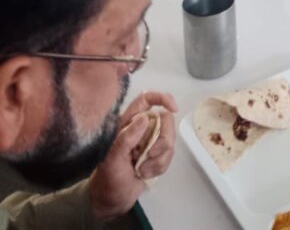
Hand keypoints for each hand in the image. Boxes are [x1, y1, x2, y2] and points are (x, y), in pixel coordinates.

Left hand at [88, 91, 176, 219]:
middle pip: (165, 121)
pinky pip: (169, 155)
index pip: (146, 99)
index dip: (162, 98)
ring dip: (158, 159)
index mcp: (128, 123)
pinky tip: (145, 175)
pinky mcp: (156, 157)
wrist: (110, 202)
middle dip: (162, 141)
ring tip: (142, 171)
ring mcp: (150, 143)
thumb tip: (145, 117)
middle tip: (149, 155)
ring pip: (169, 140)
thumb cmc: (107, 179)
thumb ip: (126, 138)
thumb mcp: (113, 159)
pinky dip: (159, 167)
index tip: (173, 108)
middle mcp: (141, 129)